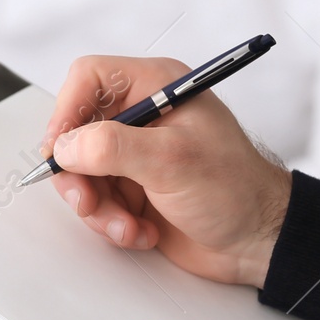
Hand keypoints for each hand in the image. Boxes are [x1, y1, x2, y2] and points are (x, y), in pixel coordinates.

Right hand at [43, 55, 292, 287]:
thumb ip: (113, 147)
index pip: (89, 78)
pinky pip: (97, 202)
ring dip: (98, 208)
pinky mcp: (134, 189)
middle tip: (87, 201)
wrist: (258, 241)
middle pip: (76, 131)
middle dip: (78, 174)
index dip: (67, 110)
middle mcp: (143, 117)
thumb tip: (67, 146)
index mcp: (157, 88)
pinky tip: (140, 232)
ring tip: (125, 225)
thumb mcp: (173, 161)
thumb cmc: (237, 190)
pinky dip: (112, 223)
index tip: (60, 148)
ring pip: (82, 173)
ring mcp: (136, 155)